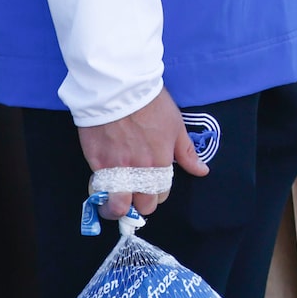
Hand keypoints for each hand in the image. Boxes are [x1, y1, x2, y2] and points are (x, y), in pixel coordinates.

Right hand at [78, 88, 209, 219]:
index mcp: (161, 163)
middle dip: (142, 203)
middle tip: (138, 193)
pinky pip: (99, 188)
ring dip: (120, 207)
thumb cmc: (151, 105)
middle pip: (143, 205)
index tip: (155, 187)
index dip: (159, 193)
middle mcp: (139, 171)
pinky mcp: (95, 162)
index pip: (162, 195)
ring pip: (118, 206)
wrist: (118, 90)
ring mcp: (115, 169)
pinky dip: (102, 192)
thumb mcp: (176, 127)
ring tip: (119, 201)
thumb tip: (202, 171)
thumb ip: (187, 154)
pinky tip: (105, 188)